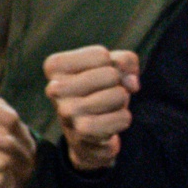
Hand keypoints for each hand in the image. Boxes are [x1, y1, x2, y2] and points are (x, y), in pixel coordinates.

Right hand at [42, 46, 140, 170]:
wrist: (85, 132)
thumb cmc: (97, 89)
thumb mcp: (110, 65)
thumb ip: (125, 61)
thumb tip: (132, 84)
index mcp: (55, 66)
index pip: (101, 55)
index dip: (109, 65)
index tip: (96, 76)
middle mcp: (55, 88)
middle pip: (111, 74)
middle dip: (117, 83)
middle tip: (103, 94)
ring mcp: (67, 111)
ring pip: (119, 95)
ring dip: (121, 101)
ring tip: (105, 107)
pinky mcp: (83, 131)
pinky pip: (123, 117)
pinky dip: (123, 119)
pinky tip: (108, 122)